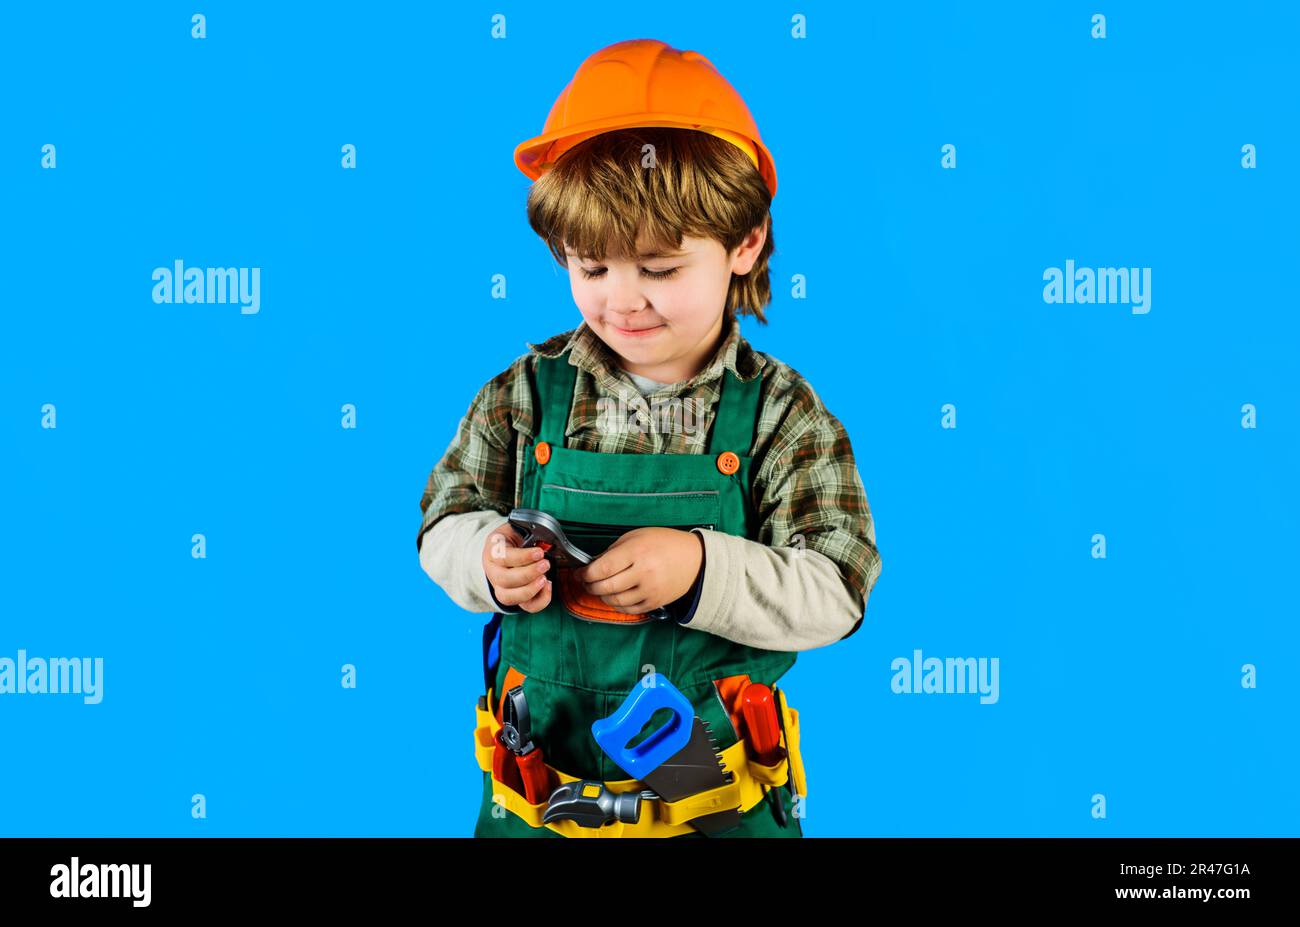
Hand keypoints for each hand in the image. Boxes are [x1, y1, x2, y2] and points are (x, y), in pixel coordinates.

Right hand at [482, 523, 551, 612]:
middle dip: (528, 574)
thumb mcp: (516, 529)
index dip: (522, 557)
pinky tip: (548, 587)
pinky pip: (526, 607)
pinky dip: (540, 601)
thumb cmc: (513, 539)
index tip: (539, 552)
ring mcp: (501, 588)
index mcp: (492, 552)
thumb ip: (528, 531)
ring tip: (545, 579)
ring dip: (530, 590)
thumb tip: (545, 538)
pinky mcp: (515, 598)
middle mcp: (493, 572)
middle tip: (545, 565)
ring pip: (509, 597)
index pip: (503, 557)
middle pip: (504, 580)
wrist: (506, 550)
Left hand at [577, 527, 702, 614]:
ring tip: (599, 589)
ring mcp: (650, 590)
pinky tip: (615, 597)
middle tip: (586, 582)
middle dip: (590, 586)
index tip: (579, 573)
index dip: (586, 574)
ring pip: (616, 601)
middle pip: (606, 586)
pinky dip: (617, 605)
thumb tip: (594, 565)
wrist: (695, 559)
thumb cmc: (664, 543)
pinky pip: (629, 609)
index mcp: (637, 551)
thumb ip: (614, 550)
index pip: (603, 568)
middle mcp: (643, 572)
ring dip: (602, 596)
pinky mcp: (656, 602)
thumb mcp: (637, 536)